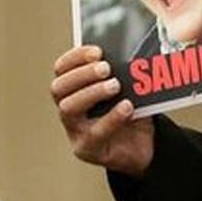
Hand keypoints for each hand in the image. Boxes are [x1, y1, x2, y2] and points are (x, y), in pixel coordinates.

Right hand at [51, 45, 154, 176]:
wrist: (142, 146)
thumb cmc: (130, 112)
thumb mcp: (127, 88)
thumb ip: (122, 73)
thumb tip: (130, 52)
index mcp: (74, 89)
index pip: (62, 69)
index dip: (75, 57)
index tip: (97, 51)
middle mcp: (68, 109)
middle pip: (59, 88)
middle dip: (82, 74)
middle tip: (106, 68)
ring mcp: (75, 130)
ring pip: (68, 108)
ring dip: (92, 92)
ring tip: (115, 86)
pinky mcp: (87, 149)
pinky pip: (95, 133)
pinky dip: (112, 117)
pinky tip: (127, 106)